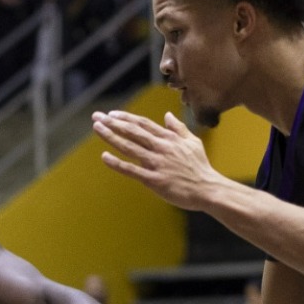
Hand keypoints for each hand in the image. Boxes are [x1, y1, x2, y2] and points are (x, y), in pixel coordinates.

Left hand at [92, 110, 229, 210]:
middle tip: (96, 117)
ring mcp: (157, 164)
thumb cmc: (200, 167)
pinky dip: (117, 164)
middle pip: (133, 131)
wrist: (208, 189)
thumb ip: (178, 128)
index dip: (126, 118)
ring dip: (111, 137)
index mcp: (169, 138)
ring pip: (130, 147)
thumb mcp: (192, 142)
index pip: (143, 124)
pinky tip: (104, 157)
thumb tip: (167, 115)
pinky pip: (132, 170)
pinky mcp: (154, 180)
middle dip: (113, 123)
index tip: (111, 114)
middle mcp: (161, 148)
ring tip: (97, 128)